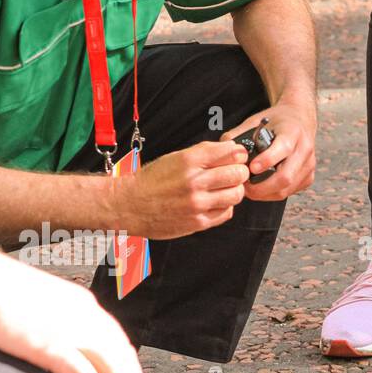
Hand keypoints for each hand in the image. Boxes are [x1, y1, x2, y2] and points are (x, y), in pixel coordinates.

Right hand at [0, 266, 149, 372]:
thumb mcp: (37, 300)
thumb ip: (55, 317)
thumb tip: (57, 336)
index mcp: (82, 303)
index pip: (117, 339)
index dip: (128, 365)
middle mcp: (84, 315)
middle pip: (121, 355)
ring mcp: (68, 329)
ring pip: (111, 366)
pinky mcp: (48, 344)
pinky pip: (83, 372)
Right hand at [114, 140, 250, 239]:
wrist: (131, 205)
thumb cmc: (153, 181)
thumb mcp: (175, 158)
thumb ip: (203, 154)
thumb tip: (231, 150)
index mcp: (189, 160)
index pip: (230, 152)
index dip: (238, 154)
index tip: (238, 156)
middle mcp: (194, 181)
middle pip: (238, 174)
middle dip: (240, 172)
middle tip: (235, 173)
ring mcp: (198, 203)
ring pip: (236, 195)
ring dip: (235, 191)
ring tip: (225, 189)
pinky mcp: (199, 222)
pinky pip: (226, 213)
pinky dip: (225, 207)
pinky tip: (215, 202)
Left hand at [221, 100, 316, 201]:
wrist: (300, 120)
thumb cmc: (275, 121)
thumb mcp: (256, 121)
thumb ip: (238, 135)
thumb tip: (222, 153)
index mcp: (293, 132)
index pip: (283, 149)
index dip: (267, 161)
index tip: (250, 168)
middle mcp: (305, 150)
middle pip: (286, 177)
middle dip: (262, 186)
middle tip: (243, 187)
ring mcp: (309, 166)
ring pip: (286, 189)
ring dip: (265, 193)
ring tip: (248, 189)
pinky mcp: (308, 178)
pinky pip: (289, 192)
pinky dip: (272, 193)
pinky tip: (261, 188)